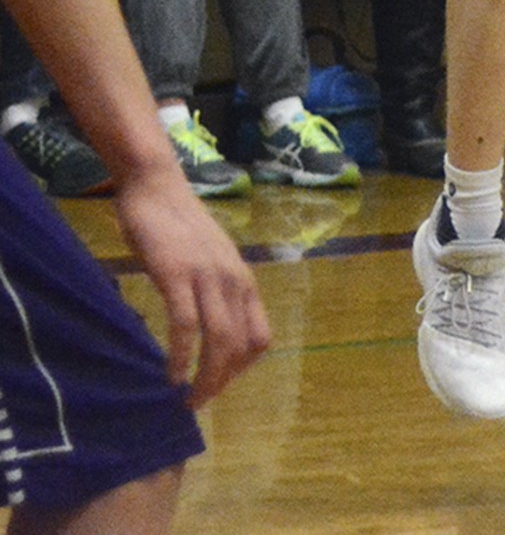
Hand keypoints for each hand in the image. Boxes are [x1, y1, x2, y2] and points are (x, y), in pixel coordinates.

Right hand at [114, 158, 269, 405]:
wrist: (157, 187)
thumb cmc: (180, 227)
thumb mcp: (212, 262)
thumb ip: (218, 292)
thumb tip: (215, 334)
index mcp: (244, 280)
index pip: (260, 338)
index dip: (242, 369)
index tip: (218, 383)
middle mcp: (233, 280)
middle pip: (240, 346)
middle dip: (221, 383)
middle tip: (197, 403)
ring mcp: (207, 276)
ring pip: (218, 340)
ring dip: (205, 378)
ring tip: (187, 400)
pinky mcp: (177, 274)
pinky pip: (185, 325)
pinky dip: (180, 356)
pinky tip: (170, 375)